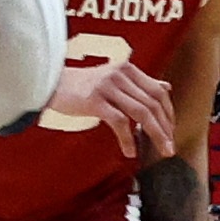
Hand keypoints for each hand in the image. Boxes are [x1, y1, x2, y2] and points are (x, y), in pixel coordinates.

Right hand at [66, 54, 181, 157]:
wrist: (48, 84)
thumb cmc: (80, 85)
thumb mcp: (113, 79)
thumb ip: (139, 83)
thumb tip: (166, 87)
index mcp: (127, 69)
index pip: (158, 92)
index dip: (169, 113)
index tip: (171, 131)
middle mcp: (119, 75)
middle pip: (152, 104)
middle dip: (165, 128)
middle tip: (170, 147)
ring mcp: (107, 86)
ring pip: (141, 113)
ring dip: (156, 135)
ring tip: (162, 150)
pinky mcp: (94, 100)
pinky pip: (119, 121)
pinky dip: (128, 139)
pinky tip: (130, 151)